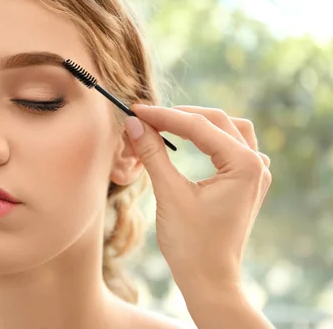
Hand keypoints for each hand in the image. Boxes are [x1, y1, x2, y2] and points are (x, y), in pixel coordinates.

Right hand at [124, 105, 271, 291]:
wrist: (209, 280)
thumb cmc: (191, 244)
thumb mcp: (169, 193)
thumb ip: (153, 153)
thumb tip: (134, 124)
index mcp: (243, 165)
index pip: (198, 126)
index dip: (164, 116)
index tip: (136, 111)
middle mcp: (256, 165)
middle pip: (217, 121)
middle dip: (179, 116)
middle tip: (146, 117)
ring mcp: (254, 174)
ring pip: (229, 129)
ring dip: (199, 123)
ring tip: (168, 124)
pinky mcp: (246, 183)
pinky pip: (233, 146)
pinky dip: (211, 138)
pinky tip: (193, 142)